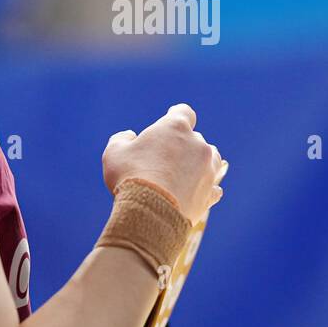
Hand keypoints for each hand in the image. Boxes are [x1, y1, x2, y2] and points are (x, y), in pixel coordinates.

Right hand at [102, 103, 227, 222]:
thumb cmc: (131, 177)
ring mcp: (208, 169)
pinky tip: (193, 193)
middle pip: (196, 138)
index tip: (169, 123)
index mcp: (175, 127)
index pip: (183, 112)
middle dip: (182, 146)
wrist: (150, 214)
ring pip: (211, 159)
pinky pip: (213, 188)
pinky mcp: (210, 193)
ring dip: (200, 163)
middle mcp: (197, 144)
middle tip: (164, 160)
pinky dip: (205, 189)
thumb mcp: (114, 153)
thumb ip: (121, 139)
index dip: (176, 116)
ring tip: (183, 174)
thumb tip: (130, 137)